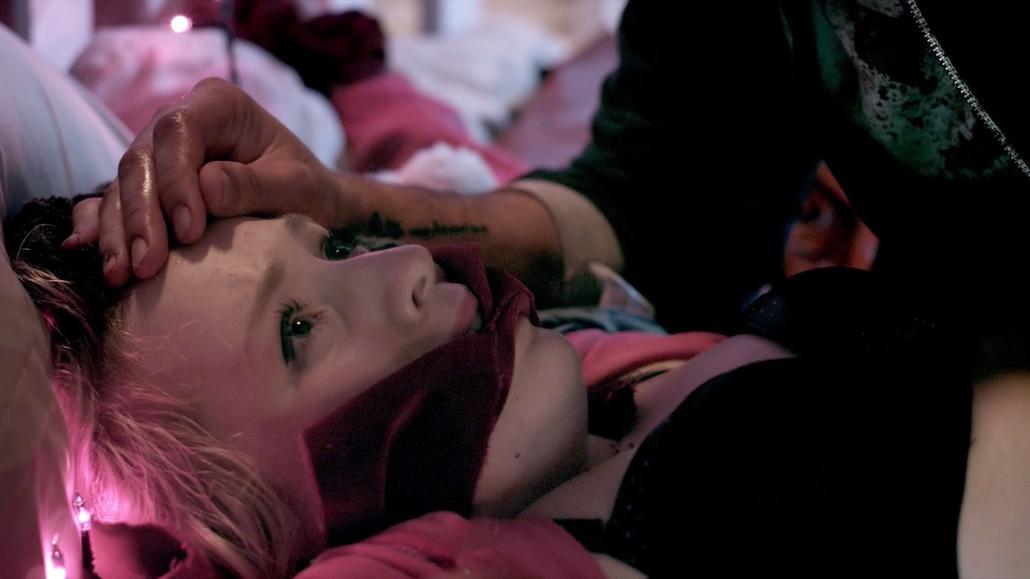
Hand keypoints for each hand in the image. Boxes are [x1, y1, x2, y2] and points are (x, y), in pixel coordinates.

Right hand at [65, 77, 334, 285]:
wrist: (314, 208)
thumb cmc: (310, 192)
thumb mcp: (298, 188)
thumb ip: (256, 185)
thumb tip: (206, 187)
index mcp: (220, 106)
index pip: (180, 131)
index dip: (176, 181)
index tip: (189, 231)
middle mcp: (180, 122)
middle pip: (142, 160)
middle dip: (141, 216)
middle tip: (146, 265)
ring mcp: (159, 154)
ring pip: (122, 185)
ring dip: (118, 232)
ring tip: (122, 275)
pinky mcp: (149, 186)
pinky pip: (114, 202)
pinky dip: (102, 227)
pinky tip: (92, 253)